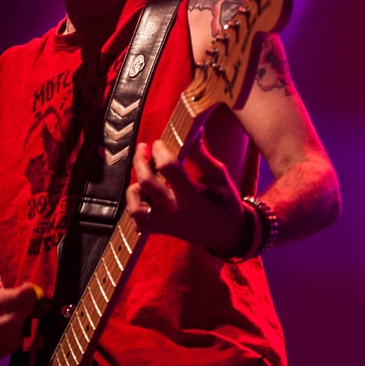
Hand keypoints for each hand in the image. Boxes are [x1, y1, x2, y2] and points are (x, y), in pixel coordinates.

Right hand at [0, 282, 39, 360]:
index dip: (18, 296)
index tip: (30, 288)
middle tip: (32, 297)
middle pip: (9, 322)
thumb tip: (24, 293)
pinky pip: (15, 343)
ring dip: (24, 319)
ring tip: (22, 309)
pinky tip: (16, 322)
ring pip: (15, 334)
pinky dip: (20, 331)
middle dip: (25, 308)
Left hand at [125, 132, 246, 254]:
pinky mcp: (161, 231)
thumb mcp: (219, 176)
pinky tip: (145, 196)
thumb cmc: (226, 203)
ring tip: (144, 177)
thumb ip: (201, 155)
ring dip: (136, 188)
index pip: (168, 168)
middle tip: (143, 148)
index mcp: (193, 198)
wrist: (228, 234)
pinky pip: (138, 222)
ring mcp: (166, 224)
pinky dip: (136, 207)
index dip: (160, 150)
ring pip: (136, 206)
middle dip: (140, 161)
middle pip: (146, 183)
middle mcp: (176, 212)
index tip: (159, 143)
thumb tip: (193, 131)